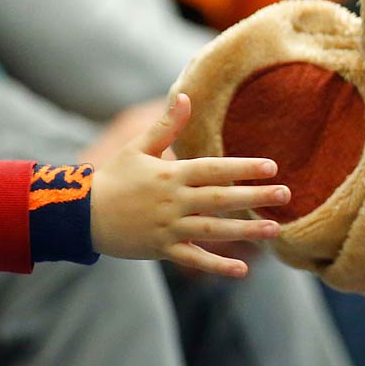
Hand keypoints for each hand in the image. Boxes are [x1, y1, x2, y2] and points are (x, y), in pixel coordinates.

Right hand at [89, 93, 288, 277]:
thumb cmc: (114, 177)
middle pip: (220, 199)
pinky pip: (193, 259)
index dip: (243, 167)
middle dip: (254, 196)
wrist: (79, 215)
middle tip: (285, 194)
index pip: (214, 169)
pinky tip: (243, 270)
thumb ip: (166, 125)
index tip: (272, 166)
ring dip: (245, 231)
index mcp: (171, 175)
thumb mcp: (138, 148)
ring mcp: (167, 227)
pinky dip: (217, 266)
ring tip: (274, 230)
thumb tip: (184, 95)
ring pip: (212, 231)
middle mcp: (173, 201)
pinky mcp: (161, 249)